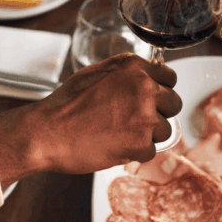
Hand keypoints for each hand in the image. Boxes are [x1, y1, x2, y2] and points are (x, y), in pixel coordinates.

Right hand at [0, 54, 181, 186]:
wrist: (47, 133)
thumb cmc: (66, 105)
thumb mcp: (96, 73)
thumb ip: (126, 73)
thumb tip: (147, 77)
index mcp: (134, 67)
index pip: (170, 78)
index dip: (160, 91)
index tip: (151, 99)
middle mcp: (144, 88)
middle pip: (173, 104)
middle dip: (158, 114)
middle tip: (133, 121)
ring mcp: (145, 116)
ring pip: (165, 130)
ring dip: (146, 135)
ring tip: (118, 134)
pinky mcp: (140, 143)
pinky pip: (150, 151)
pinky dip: (134, 153)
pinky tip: (113, 145)